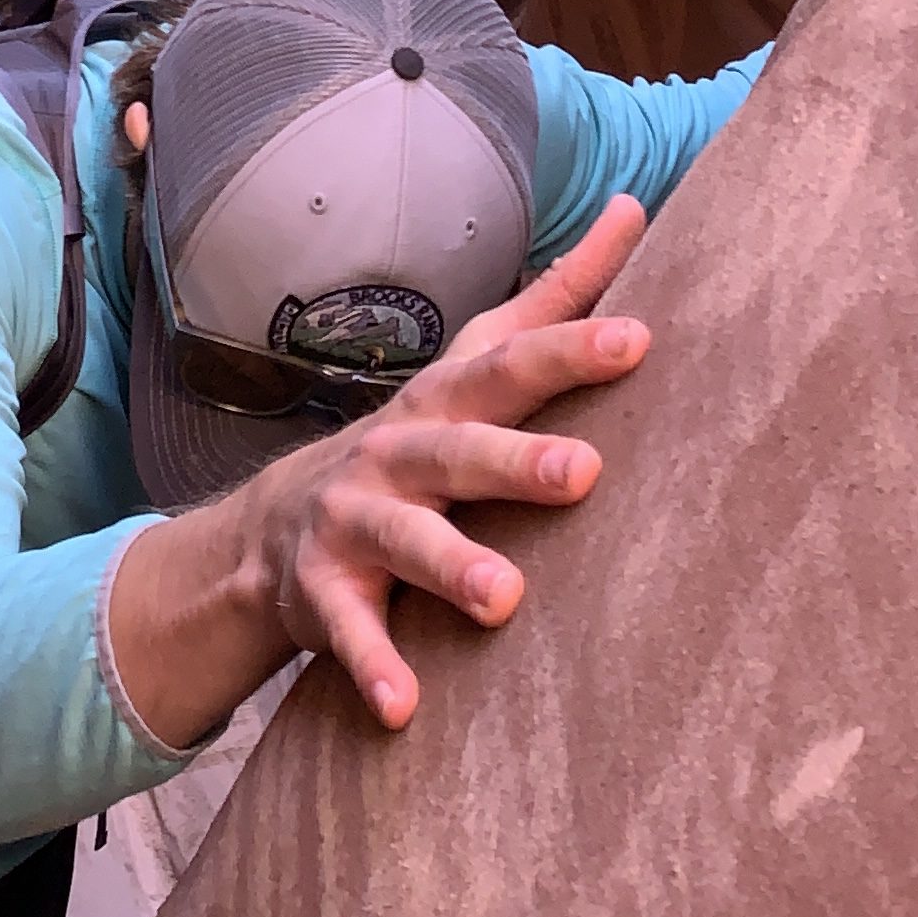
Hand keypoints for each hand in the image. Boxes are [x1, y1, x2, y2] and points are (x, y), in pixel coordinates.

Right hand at [104, 195, 652, 746]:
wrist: (278, 529)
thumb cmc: (419, 439)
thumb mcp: (477, 367)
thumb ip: (557, 297)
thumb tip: (636, 208)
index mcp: (445, 401)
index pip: (511, 366)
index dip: (570, 350)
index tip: (639, 340)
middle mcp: (398, 452)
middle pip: (458, 450)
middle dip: (518, 460)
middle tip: (584, 473)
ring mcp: (356, 523)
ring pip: (405, 542)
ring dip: (452, 568)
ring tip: (505, 599)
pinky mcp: (326, 596)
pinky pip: (351, 633)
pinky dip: (375, 668)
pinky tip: (406, 708)